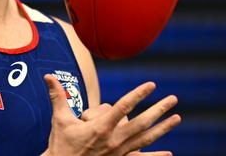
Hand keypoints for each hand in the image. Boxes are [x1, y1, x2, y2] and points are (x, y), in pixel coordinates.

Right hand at [42, 75, 180, 155]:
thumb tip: (48, 76)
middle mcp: (113, 140)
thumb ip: (57, 96)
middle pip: (141, 122)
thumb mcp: (59, 120)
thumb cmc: (61, 144)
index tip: (151, 85)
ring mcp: (119, 152)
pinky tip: (169, 154)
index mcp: (100, 128)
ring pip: (146, 138)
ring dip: (163, 128)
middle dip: (159, 109)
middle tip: (173, 98)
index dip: (139, 94)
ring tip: (177, 118)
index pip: (124, 107)